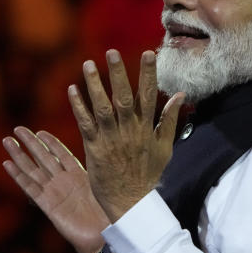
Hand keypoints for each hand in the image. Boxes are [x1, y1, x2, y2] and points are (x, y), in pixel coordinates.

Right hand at [3, 127, 108, 252]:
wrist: (103, 238)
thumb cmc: (108, 216)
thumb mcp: (102, 187)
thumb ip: (95, 173)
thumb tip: (101, 152)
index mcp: (78, 176)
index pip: (61, 155)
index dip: (51, 143)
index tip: (40, 132)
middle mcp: (63, 182)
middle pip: (43, 158)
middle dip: (30, 143)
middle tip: (17, 128)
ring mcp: (54, 193)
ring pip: (33, 170)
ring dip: (19, 155)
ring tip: (7, 141)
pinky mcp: (47, 205)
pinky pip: (30, 188)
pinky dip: (18, 176)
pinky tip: (8, 164)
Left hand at [69, 49, 183, 221]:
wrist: (131, 202)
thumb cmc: (148, 174)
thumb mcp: (165, 147)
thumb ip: (170, 120)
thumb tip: (180, 94)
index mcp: (146, 128)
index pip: (149, 95)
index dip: (148, 74)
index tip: (148, 53)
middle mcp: (129, 131)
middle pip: (123, 97)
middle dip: (118, 73)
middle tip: (112, 51)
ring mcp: (111, 139)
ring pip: (101, 107)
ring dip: (94, 85)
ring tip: (87, 63)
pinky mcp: (94, 148)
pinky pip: (85, 123)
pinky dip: (78, 106)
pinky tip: (72, 89)